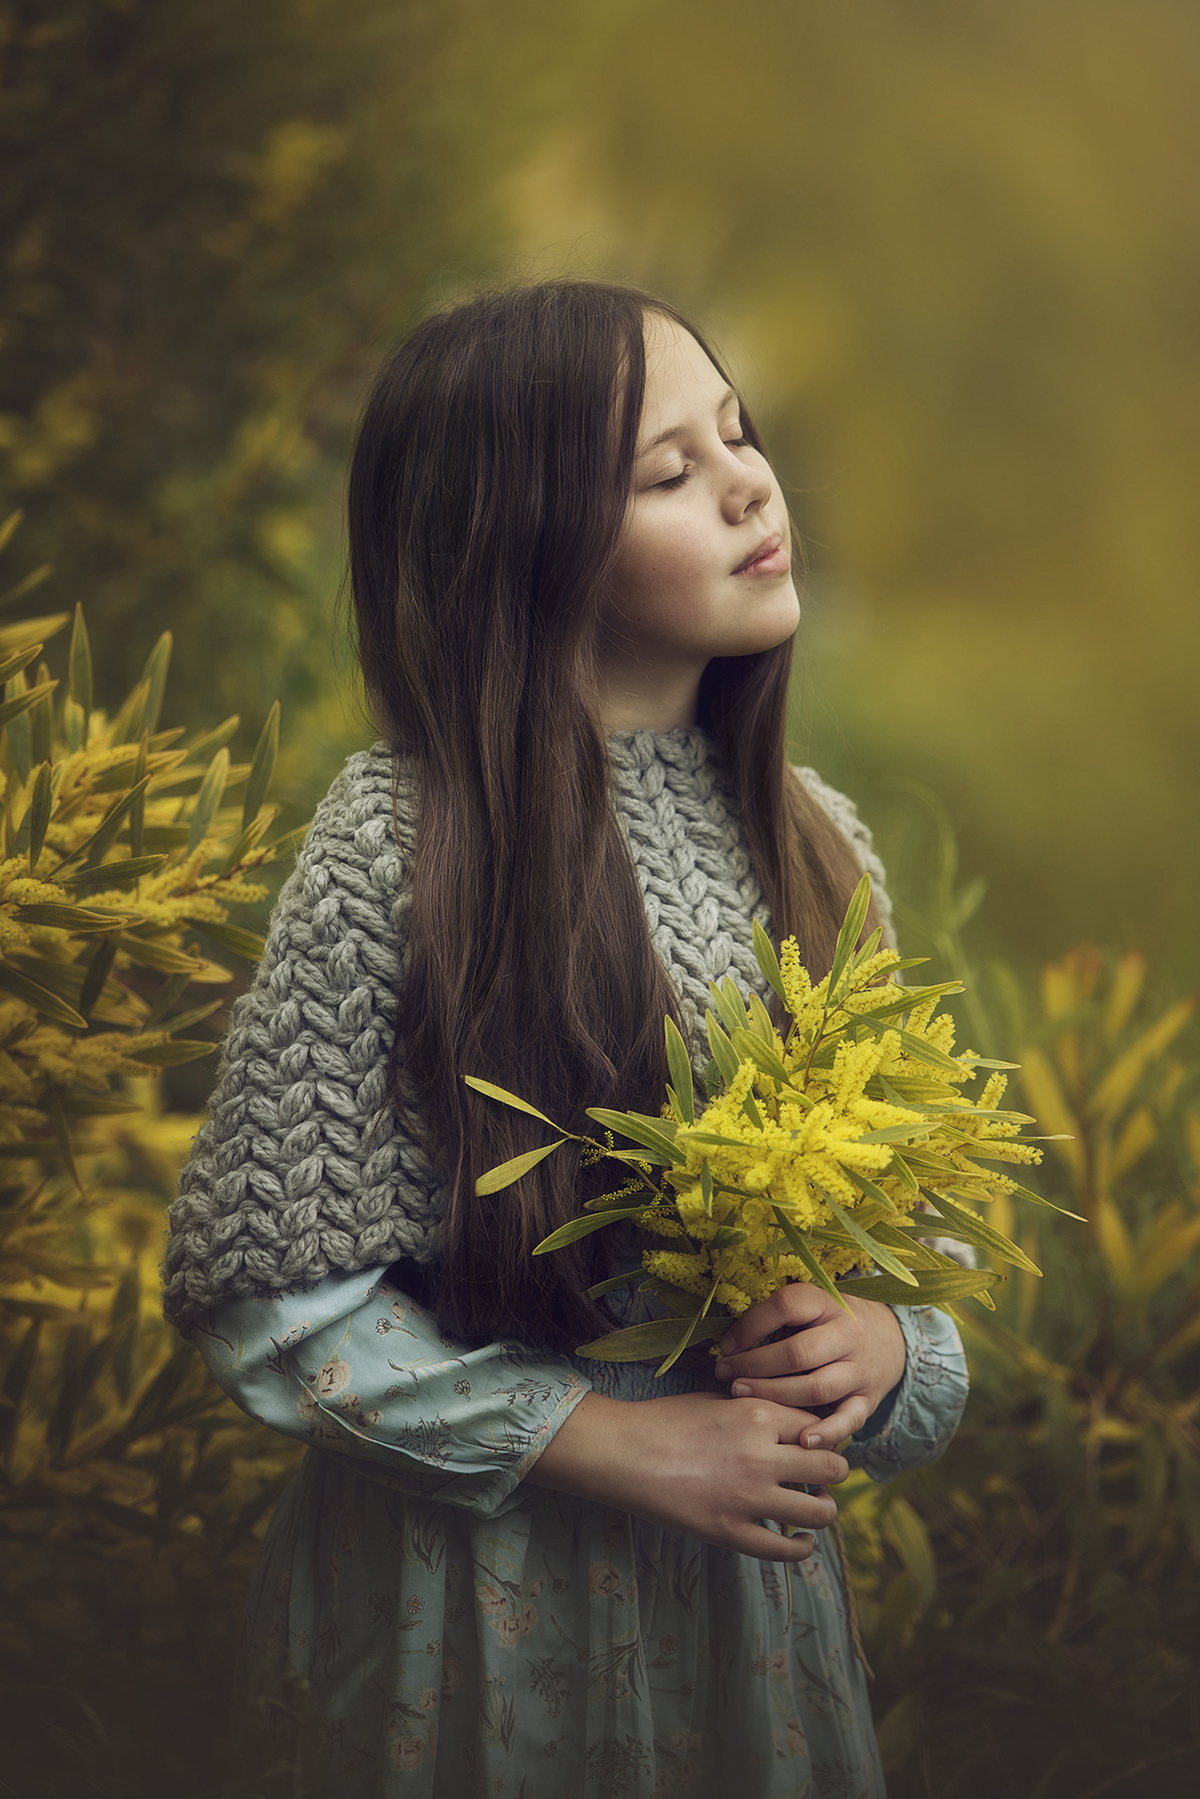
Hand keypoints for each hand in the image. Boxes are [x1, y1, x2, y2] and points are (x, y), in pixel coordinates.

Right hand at [524, 1389, 847, 1562]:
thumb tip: (794, 1426)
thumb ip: (758, 1411)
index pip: (819, 1428)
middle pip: (831, 1468)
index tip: (817, 1446)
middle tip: (822, 1477)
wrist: (624, 1452)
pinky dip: (801, 1547)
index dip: (822, 1438)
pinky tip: (799, 1541)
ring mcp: (748, 1498)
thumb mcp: (718, 1401)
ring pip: (820, 1512)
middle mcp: (762, 1456)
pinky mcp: (731, 1533)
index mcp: (758, 1414)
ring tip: (813, 1507)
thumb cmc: (666, 1420)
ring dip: (823, 1510)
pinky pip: (786, 1550)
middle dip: (832, 1472)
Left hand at [712, 1285, 906, 1449]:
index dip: (751, 1325)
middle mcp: (848, 1334)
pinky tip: (802, 1441)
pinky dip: (826, 1433)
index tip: (726, 1345)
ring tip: (742, 1396)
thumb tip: (729, 1341)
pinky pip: (848, 1420)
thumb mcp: (812, 1306)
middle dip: (755, 1366)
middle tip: (726, 1375)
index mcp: (828, 1303)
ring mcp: (860, 1369)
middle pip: (798, 1353)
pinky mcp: (869, 1399)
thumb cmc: (831, 1323)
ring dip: (775, 1395)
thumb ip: (780, 1318)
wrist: (889, 1338)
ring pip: (816, 1388)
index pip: (787, 1306)